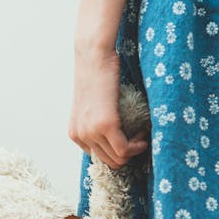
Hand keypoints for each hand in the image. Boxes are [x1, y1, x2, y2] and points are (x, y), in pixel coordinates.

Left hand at [69, 47, 148, 168]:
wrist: (94, 57)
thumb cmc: (97, 76)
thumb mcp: (92, 106)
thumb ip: (96, 124)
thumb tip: (117, 139)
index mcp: (75, 133)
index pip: (99, 158)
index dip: (118, 152)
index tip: (130, 138)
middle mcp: (80, 135)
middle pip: (109, 162)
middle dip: (128, 153)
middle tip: (139, 136)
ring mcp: (90, 131)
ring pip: (118, 159)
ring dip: (135, 149)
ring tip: (141, 132)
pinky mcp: (105, 125)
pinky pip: (124, 150)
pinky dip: (138, 146)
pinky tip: (143, 132)